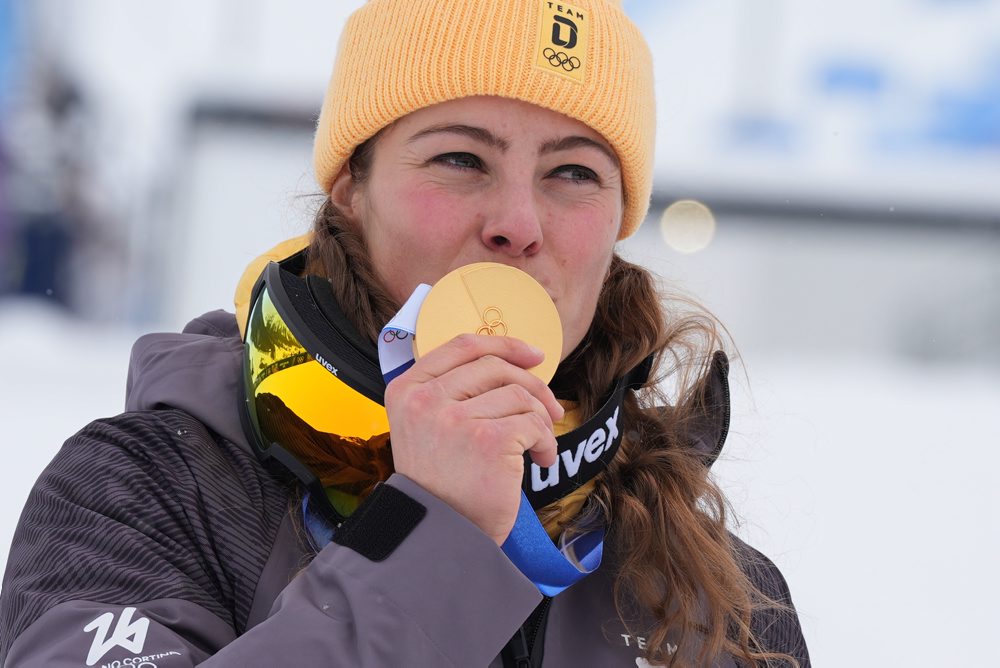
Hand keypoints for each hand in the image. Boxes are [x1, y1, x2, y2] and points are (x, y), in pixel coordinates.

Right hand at [384, 334, 562, 544]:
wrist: (442, 535)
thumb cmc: (442, 484)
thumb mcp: (427, 427)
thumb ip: (453, 392)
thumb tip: (516, 361)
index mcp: (406, 389)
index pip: (462, 346)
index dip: (504, 345)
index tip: (533, 355)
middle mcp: (425, 400)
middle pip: (495, 367)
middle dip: (533, 385)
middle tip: (550, 410)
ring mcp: (454, 418)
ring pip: (519, 395)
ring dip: (540, 421)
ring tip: (537, 447)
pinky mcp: (487, 439)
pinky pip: (533, 423)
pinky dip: (545, 442)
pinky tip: (540, 460)